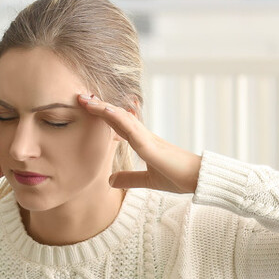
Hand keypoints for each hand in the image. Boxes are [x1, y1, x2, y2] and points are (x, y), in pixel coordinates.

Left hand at [77, 93, 201, 193]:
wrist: (198, 180)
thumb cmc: (178, 177)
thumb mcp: (148, 181)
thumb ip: (130, 179)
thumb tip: (110, 180)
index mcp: (143, 142)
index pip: (118, 124)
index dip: (103, 115)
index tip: (86, 108)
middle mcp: (144, 136)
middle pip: (118, 116)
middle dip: (98, 107)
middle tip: (80, 96)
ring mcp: (148, 139)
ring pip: (122, 118)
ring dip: (104, 108)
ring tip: (86, 99)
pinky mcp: (151, 146)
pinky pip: (132, 129)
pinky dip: (119, 118)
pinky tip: (106, 111)